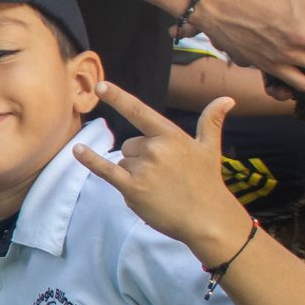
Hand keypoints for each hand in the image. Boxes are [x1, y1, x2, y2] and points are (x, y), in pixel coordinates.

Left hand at [71, 87, 254, 265]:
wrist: (207, 219)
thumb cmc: (208, 182)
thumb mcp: (210, 148)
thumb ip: (211, 122)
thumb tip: (228, 99)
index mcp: (171, 135)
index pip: (138, 111)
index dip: (118, 97)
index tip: (101, 85)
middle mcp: (155, 148)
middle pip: (129, 145)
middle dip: (140, 158)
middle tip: (163, 176)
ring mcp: (143, 168)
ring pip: (122, 161)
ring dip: (133, 173)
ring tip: (158, 187)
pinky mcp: (132, 188)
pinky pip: (105, 170)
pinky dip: (90, 160)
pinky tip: (77, 150)